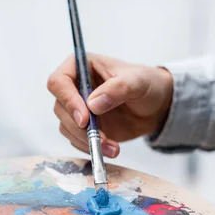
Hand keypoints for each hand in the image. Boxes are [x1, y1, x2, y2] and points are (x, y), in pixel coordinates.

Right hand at [47, 54, 173, 157]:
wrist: (155, 106)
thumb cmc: (146, 84)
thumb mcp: (137, 81)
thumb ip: (117, 89)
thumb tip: (92, 104)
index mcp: (81, 66)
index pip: (58, 82)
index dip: (68, 100)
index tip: (85, 118)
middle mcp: (74, 87)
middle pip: (60, 109)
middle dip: (79, 127)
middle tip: (100, 137)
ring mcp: (77, 108)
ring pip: (66, 127)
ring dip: (86, 140)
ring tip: (112, 147)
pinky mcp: (83, 127)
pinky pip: (77, 140)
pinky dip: (91, 148)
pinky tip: (110, 148)